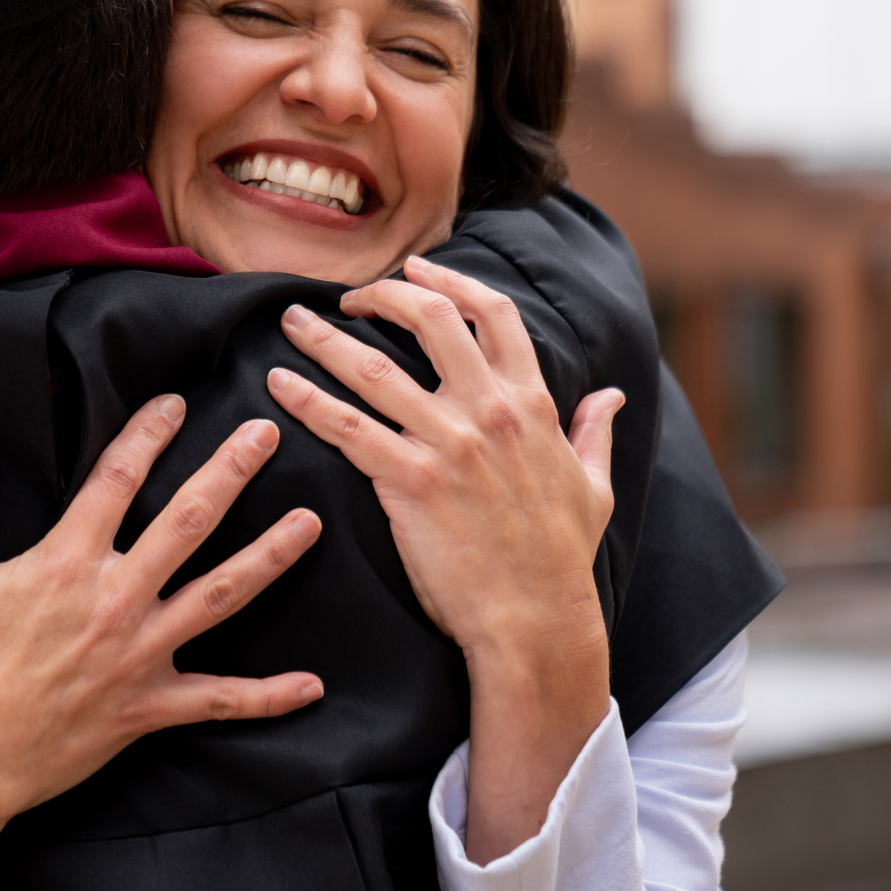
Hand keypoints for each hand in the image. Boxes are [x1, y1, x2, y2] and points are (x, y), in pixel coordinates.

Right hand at [0, 398, 324, 890]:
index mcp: (64, 562)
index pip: (117, 478)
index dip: (148, 433)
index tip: (175, 404)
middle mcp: (113, 600)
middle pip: (187, 522)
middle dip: (229, 472)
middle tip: (265, 435)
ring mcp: (138, 656)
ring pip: (220, 596)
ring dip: (269, 557)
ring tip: (309, 524)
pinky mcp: (147, 709)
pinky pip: (219, 701)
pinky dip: (268, 696)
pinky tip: (311, 684)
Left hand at [264, 253, 622, 859]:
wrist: (535, 621)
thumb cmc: (561, 559)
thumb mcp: (593, 487)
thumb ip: (594, 433)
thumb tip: (612, 396)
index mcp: (532, 404)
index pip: (493, 315)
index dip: (450, 280)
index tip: (414, 269)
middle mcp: (488, 411)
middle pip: (429, 319)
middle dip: (382, 294)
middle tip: (346, 296)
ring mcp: (448, 443)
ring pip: (373, 367)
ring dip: (324, 338)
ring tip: (292, 321)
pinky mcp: (410, 482)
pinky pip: (345, 427)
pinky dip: (306, 400)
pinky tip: (278, 384)